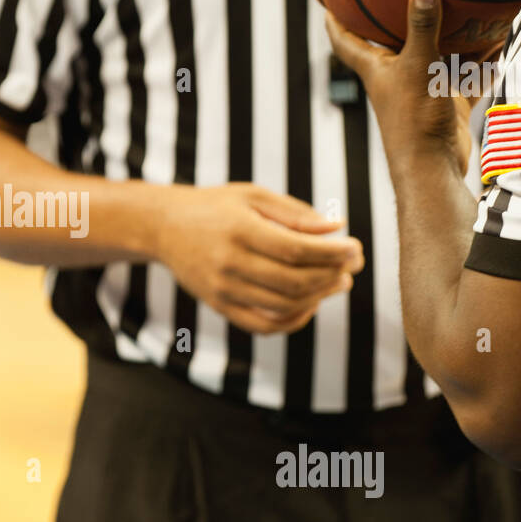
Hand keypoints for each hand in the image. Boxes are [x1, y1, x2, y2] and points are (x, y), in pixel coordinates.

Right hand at [152, 183, 363, 334]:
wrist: (164, 227)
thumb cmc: (215, 206)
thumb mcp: (252, 196)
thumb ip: (294, 213)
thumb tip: (337, 228)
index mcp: (239, 229)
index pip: (295, 249)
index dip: (331, 253)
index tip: (356, 248)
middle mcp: (229, 262)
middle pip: (293, 280)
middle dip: (331, 276)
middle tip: (351, 266)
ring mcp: (223, 289)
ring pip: (283, 305)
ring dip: (319, 297)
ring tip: (337, 282)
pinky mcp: (220, 306)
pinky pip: (264, 325)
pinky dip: (294, 320)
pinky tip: (311, 304)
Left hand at [325, 0, 473, 176]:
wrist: (433, 169)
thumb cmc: (414, 120)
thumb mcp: (418, 67)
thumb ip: (421, 27)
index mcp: (375, 68)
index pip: (345, 39)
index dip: (335, 17)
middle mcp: (396, 77)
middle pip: (392, 41)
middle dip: (398, 16)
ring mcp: (423, 90)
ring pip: (436, 56)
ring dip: (450, 36)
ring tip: (464, 3)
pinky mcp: (447, 104)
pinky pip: (466, 77)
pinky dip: (482, 63)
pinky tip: (501, 41)